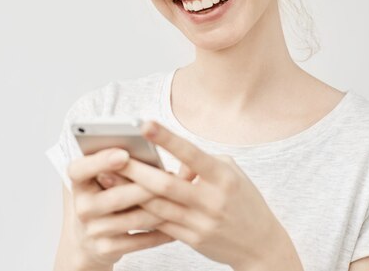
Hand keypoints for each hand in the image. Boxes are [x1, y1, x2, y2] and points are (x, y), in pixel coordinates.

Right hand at [66, 148, 172, 268]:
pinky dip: (161, 232)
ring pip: (133, 220)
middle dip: (146, 188)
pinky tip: (177, 223)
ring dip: (160, 209)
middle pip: (115, 197)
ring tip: (181, 198)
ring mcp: (92, 231)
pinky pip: (140, 240)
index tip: (124, 154)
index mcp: (78, 182)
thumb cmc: (106, 196)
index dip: (101, 161)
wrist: (89, 238)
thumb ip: (124, 165)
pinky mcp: (106, 249)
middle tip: (170, 178)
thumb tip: (156, 150)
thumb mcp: (104, 178)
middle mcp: (82, 207)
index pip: (80, 169)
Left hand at [115, 121, 298, 269]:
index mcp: (224, 177)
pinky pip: (160, 225)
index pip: (191, 154)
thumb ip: (202, 163)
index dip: (167, 138)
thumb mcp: (231, 174)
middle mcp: (212, 200)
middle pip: (165, 184)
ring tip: (107, 177)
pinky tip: (121, 203)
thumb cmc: (244, 200)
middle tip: (111, 155)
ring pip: (157, 206)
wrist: (261, 244)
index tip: (144, 123)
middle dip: (135, 170)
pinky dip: (140, 212)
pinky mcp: (193, 240)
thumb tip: (171, 158)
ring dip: (129, 192)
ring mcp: (202, 223)